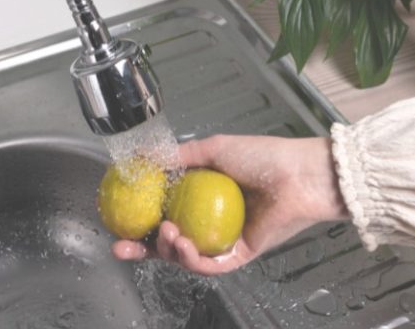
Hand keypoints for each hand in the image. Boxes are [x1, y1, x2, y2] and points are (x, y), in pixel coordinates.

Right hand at [111, 135, 347, 274]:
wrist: (298, 174)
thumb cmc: (263, 156)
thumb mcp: (214, 149)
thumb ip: (178, 157)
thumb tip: (143, 157)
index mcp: (202, 196)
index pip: (163, 210)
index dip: (139, 218)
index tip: (116, 219)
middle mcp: (210, 219)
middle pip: (168, 241)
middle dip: (142, 248)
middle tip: (122, 246)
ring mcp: (224, 239)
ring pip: (186, 256)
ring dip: (169, 250)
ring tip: (167, 234)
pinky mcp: (240, 255)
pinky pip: (211, 265)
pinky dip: (193, 260)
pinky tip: (184, 246)